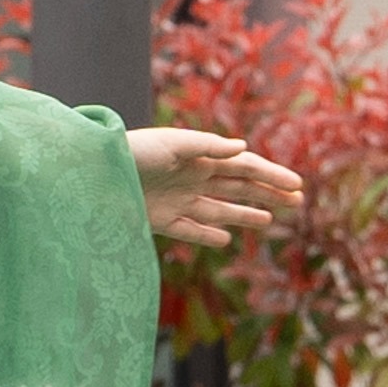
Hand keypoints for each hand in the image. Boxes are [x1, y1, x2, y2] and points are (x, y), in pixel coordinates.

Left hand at [132, 129, 302, 253]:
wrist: (90, 175)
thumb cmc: (129, 152)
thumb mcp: (170, 145)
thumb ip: (206, 147)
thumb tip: (243, 149)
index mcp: (198, 157)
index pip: (244, 167)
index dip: (271, 175)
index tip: (297, 185)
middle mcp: (191, 178)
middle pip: (238, 186)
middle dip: (267, 192)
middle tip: (297, 200)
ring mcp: (177, 200)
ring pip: (220, 209)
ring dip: (245, 213)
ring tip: (269, 219)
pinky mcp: (160, 220)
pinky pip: (191, 230)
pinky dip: (208, 235)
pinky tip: (225, 241)